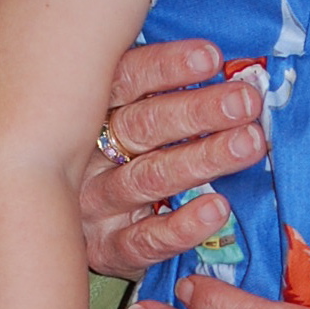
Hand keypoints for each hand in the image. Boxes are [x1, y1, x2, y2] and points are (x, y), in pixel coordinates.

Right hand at [81, 39, 267, 279]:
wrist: (60, 237)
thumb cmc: (120, 163)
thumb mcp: (128, 120)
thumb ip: (161, 93)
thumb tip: (221, 62)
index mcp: (90, 112)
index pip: (126, 80)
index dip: (167, 68)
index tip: (212, 58)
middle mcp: (84, 154)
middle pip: (140, 126)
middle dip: (198, 111)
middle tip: (245, 101)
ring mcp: (91, 205)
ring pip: (147, 178)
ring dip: (203, 159)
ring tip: (249, 144)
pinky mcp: (105, 250)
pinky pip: (145, 239)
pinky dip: (183, 225)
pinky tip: (218, 209)